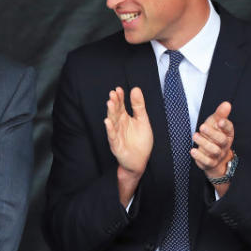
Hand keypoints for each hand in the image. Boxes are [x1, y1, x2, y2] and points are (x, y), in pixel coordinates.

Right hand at [103, 86, 152, 204]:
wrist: (140, 161)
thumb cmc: (140, 141)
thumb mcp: (143, 120)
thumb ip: (139, 106)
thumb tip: (135, 89)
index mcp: (125, 118)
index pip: (121, 105)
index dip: (120, 98)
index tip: (118, 89)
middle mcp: (119, 125)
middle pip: (115, 112)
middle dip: (114, 103)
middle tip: (113, 94)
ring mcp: (116, 135)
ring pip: (112, 122)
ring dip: (110, 113)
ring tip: (110, 103)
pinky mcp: (116, 145)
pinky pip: (112, 136)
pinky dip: (110, 129)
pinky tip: (108, 122)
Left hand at [191, 102, 234, 192]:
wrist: (214, 157)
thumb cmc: (214, 136)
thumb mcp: (216, 123)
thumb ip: (220, 114)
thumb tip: (226, 103)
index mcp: (228, 134)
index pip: (229, 129)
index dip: (225, 125)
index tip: (219, 121)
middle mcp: (224, 145)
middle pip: (222, 140)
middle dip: (212, 133)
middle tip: (202, 127)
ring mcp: (218, 155)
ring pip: (214, 150)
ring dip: (204, 143)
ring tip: (195, 135)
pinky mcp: (210, 163)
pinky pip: (206, 161)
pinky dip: (199, 157)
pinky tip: (193, 150)